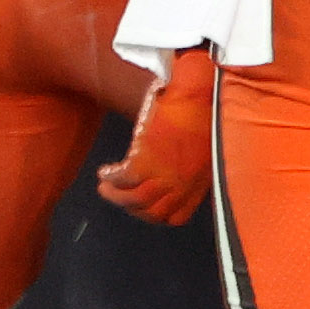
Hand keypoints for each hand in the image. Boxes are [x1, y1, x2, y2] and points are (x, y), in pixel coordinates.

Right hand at [97, 50, 217, 226]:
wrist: (200, 93)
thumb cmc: (203, 113)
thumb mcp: (204, 150)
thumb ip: (189, 169)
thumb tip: (171, 177)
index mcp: (199, 181)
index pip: (176, 215)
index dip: (155, 214)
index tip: (142, 206)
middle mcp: (184, 182)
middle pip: (153, 212)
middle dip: (132, 208)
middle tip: (118, 196)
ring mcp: (166, 174)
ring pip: (135, 200)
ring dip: (115, 196)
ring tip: (106, 186)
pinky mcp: (148, 160)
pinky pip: (122, 180)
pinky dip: (111, 178)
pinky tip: (106, 171)